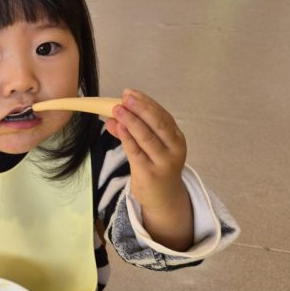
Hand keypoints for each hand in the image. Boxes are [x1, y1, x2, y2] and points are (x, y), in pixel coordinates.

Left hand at [104, 89, 192, 250]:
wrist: (164, 198)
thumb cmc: (156, 167)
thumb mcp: (150, 147)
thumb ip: (133, 131)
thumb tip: (113, 117)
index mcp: (177, 138)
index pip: (162, 115)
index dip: (146, 102)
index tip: (130, 92)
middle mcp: (174, 149)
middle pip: (158, 124)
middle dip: (141, 108)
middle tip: (125, 98)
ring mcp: (163, 162)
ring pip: (147, 137)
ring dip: (131, 121)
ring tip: (117, 110)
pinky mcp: (149, 174)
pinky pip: (136, 152)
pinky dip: (127, 138)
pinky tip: (118, 127)